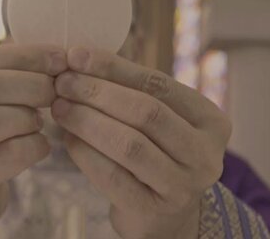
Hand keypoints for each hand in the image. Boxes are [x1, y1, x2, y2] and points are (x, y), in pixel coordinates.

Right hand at [0, 44, 65, 238]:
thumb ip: (9, 71)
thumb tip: (56, 55)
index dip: (25, 56)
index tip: (59, 58)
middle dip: (28, 85)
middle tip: (54, 91)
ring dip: (24, 117)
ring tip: (39, 121)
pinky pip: (4, 155)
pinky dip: (32, 146)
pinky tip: (40, 145)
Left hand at [51, 47, 230, 238]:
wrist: (163, 215)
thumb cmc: (155, 153)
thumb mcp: (156, 119)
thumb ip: (129, 90)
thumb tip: (79, 58)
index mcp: (210, 120)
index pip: (158, 84)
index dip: (114, 67)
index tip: (76, 55)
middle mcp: (206, 154)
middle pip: (146, 112)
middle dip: (97, 93)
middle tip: (62, 83)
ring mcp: (184, 186)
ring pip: (130, 145)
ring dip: (87, 121)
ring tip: (59, 107)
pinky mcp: (155, 211)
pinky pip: (112, 177)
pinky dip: (85, 153)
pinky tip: (67, 138)